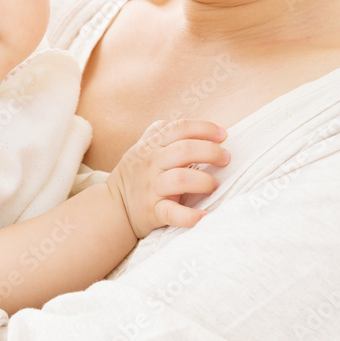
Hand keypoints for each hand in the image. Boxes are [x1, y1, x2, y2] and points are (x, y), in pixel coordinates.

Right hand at [107, 119, 229, 237]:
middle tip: (225, 159)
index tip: (223, 135)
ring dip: (204, 181)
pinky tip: (205, 216)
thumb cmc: (134, 176)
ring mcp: (151, 188)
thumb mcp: (140, 149)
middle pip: (184, 150)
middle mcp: (151, 164)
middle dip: (211, 152)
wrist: (113, 209)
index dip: (204, 128)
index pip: (180, 128)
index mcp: (151, 146)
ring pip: (181, 179)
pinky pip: (173, 213)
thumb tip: (186, 124)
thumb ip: (158, 133)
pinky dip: (191, 217)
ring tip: (213, 186)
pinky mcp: (153, 211)